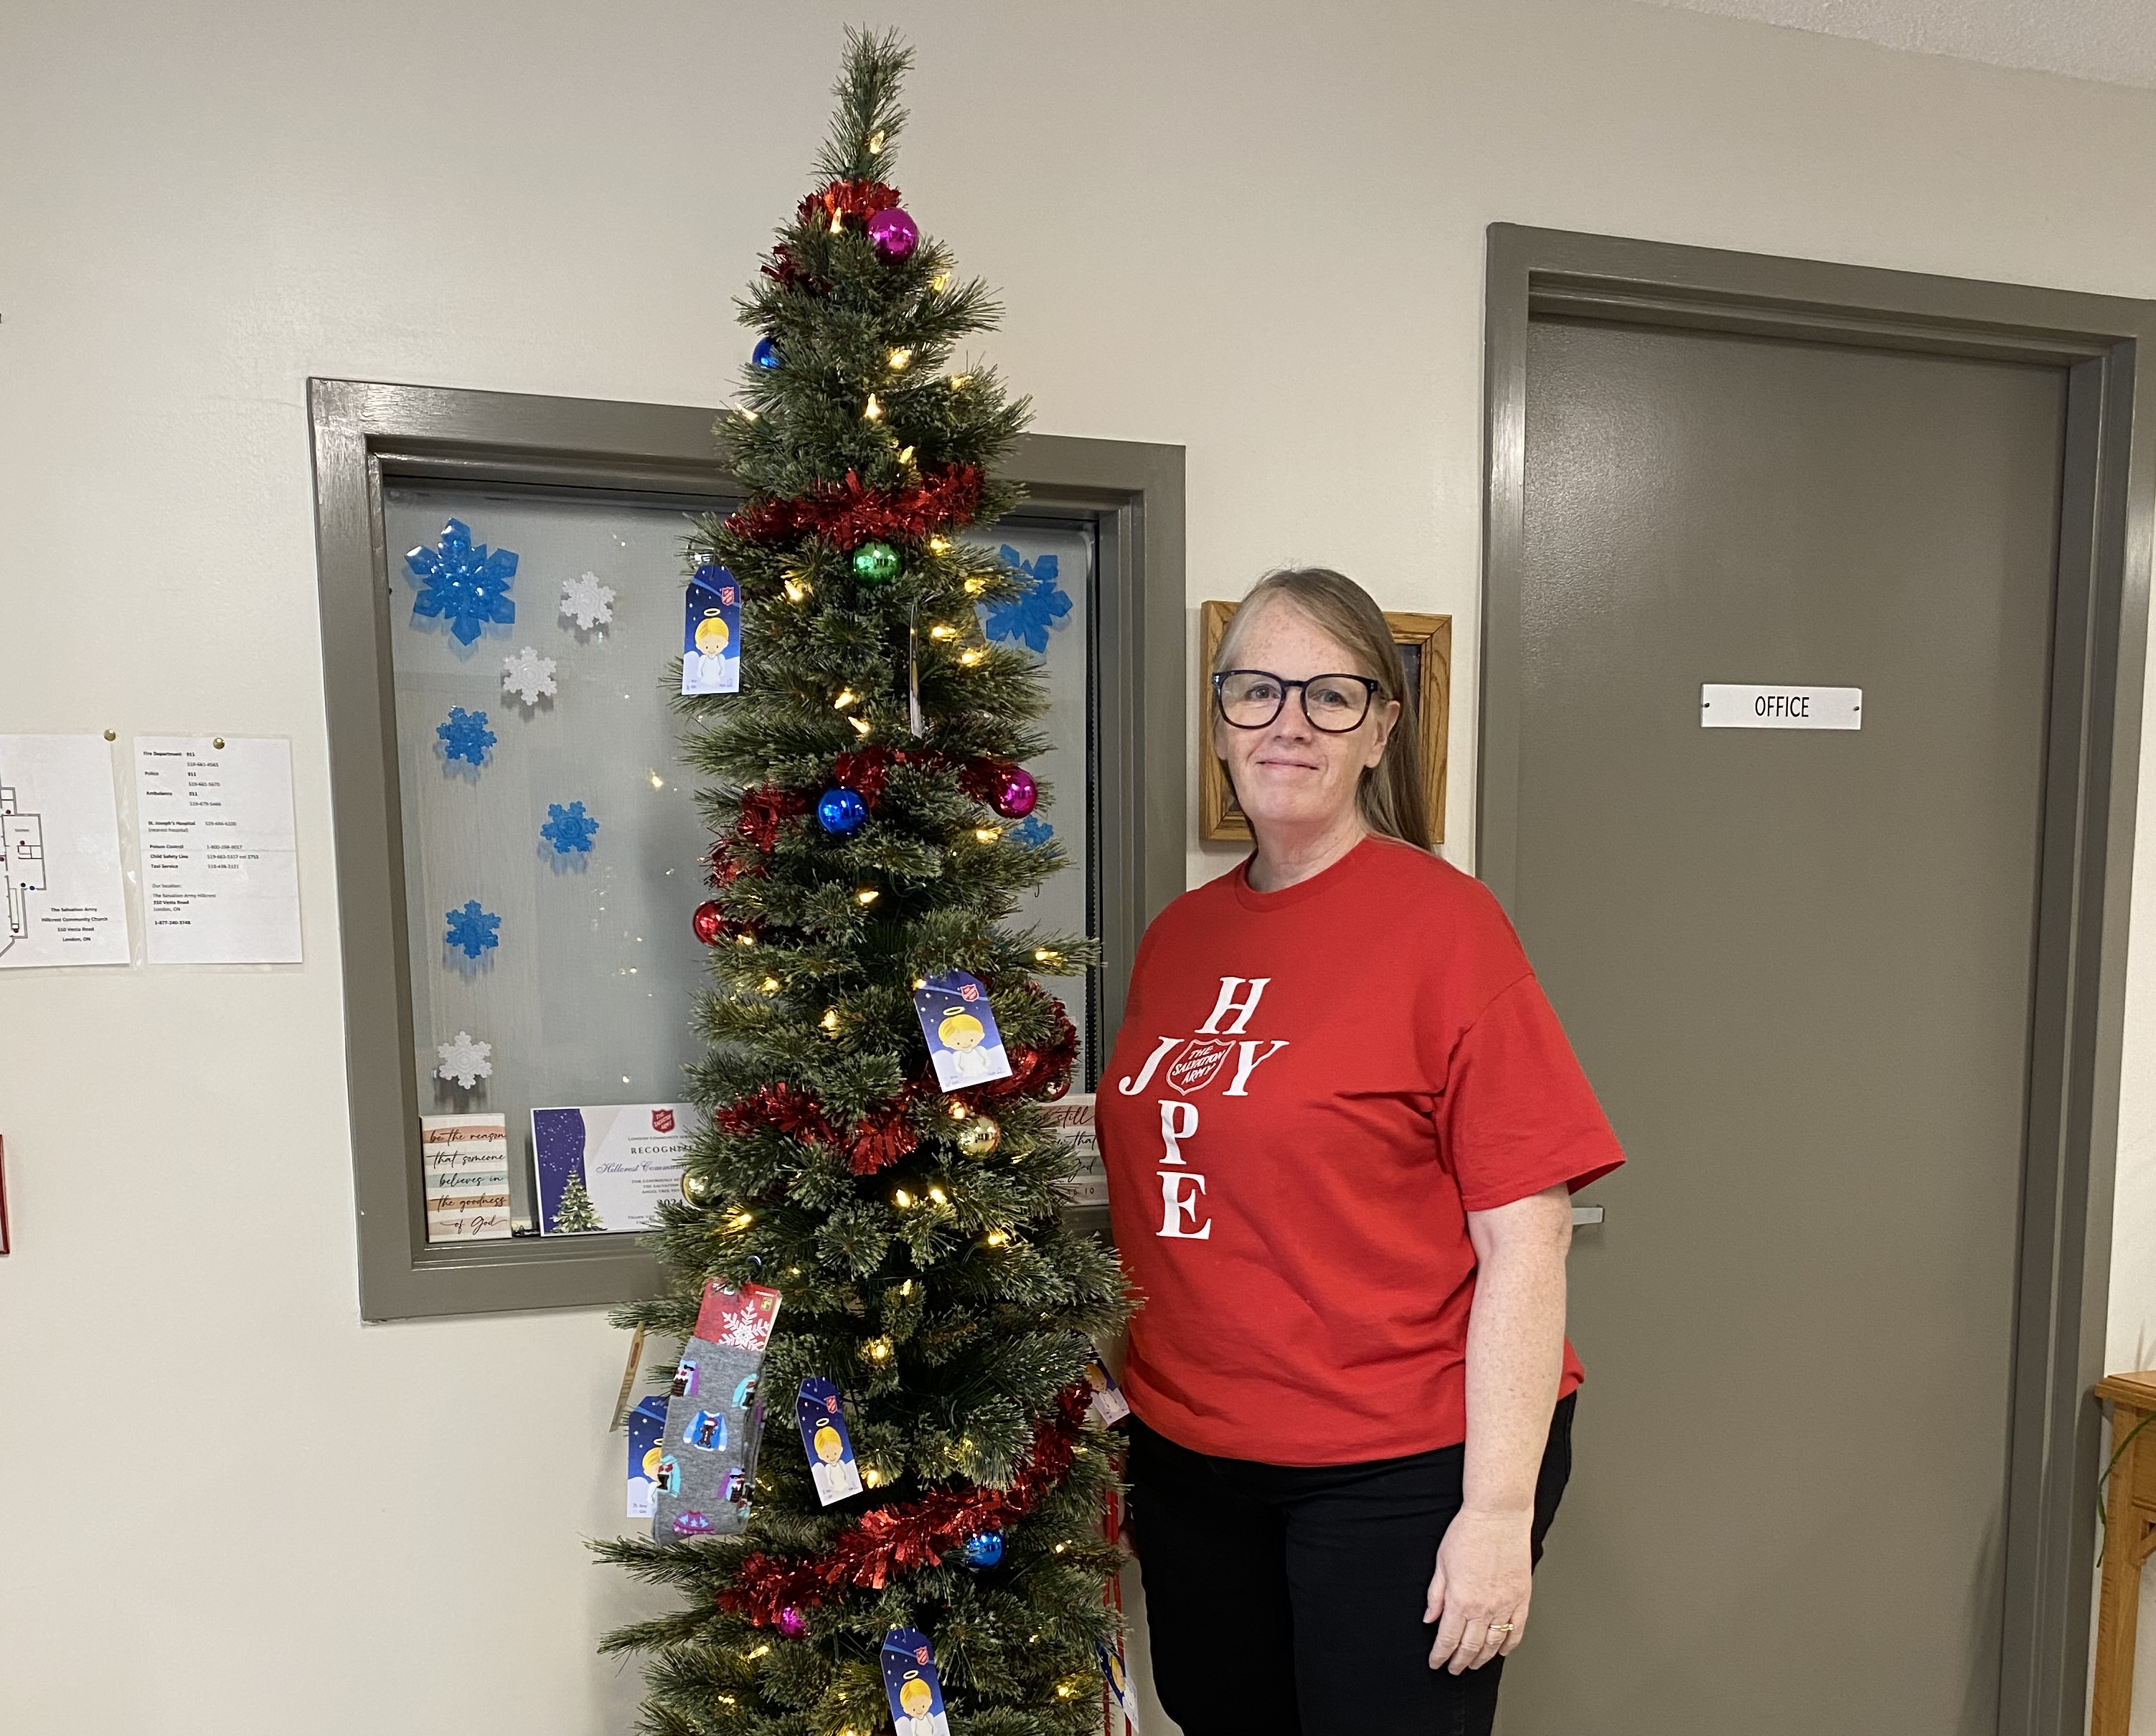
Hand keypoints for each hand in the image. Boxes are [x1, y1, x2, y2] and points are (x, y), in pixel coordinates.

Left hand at [1424, 1506, 1532, 1672]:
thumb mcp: (1441, 1563)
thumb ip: (1435, 1595)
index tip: (1436, 1662)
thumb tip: (1429, 1618)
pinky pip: (1516, 1631)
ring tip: (1473, 1664)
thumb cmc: (1469, 1533)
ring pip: (1493, 1644)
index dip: (1440, 1655)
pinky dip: (1508, 1646)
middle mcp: (1484, 1608)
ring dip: (1481, 1658)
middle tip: (1453, 1668)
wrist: (1498, 1516)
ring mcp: (1505, 1605)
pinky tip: (1500, 1651)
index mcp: (1460, 1600)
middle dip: (1459, 1662)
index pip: (1448, 1639)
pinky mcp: (1522, 1599)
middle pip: (1470, 1647)